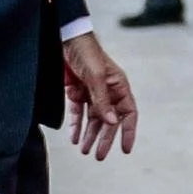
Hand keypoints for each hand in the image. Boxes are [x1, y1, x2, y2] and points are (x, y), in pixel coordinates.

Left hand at [62, 33, 137, 159]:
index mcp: (118, 87)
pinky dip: (76, 126)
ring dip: (90, 136)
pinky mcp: (75, 91)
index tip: (126, 149)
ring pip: (93, 120)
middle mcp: (107, 91)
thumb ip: (102, 100)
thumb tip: (111, 122)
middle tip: (99, 156)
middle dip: (104, 139)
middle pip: (109, 121)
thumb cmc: (86, 52)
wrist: (64, 37)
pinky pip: (78, 113)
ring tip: (85, 151)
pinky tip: (74, 138)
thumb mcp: (95, 76)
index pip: (128, 113)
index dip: (128, 132)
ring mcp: (91, 92)